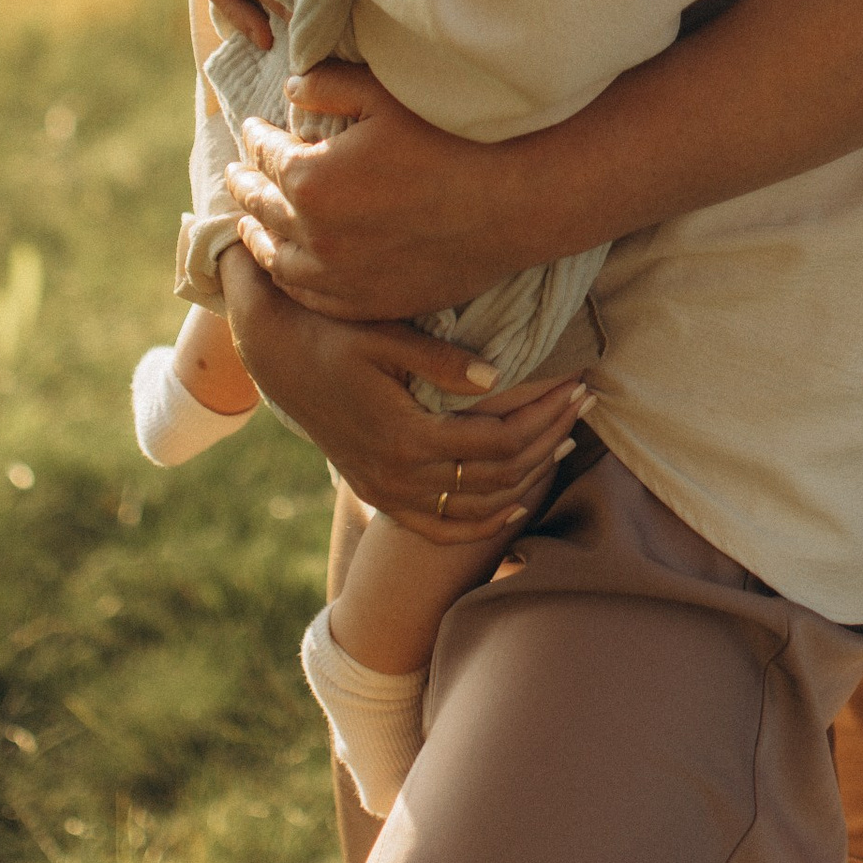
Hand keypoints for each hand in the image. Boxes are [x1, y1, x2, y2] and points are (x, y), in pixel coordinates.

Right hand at [216, 248, 587, 538]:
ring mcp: (388, 492)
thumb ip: (439, 360)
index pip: (499, 441)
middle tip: (584, 403)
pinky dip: (482, 523)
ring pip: (476, 506)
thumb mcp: (382, 335)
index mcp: (405, 435)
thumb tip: (498, 376)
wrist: (278, 358)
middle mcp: (398, 475)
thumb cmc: (333, 334)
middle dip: (548, 440)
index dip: (546, 416)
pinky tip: (513, 505)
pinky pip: (440, 528)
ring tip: (566, 441)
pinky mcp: (379, 494)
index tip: (578, 384)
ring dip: (527, 478)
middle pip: (498, 475)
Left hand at [228, 64, 537, 320]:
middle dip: (245, 186)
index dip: (256, 138)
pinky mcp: (365, 303)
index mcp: (310, 179)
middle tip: (235, 173)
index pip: (266, 156)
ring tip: (246, 222)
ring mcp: (338, 277)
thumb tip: (290, 90)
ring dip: (256, 235)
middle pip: (261, 208)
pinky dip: (288, 277)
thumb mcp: (384, 94)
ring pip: (276, 258)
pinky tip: (286, 266)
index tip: (252, 129)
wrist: (509, 205)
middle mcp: (313, 235)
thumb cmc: (452, 140)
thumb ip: (327, 84)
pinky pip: (309, 295)